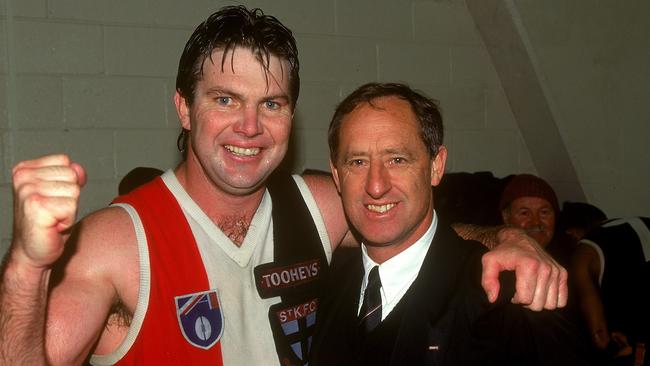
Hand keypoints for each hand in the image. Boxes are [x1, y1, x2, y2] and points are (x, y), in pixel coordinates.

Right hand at [11, 154, 85, 268]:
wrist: (32, 252)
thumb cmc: (46, 224)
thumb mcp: (61, 194)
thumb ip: (70, 177)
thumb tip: (78, 168)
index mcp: (25, 170)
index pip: (65, 162)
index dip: (66, 183)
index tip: (52, 199)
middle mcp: (23, 178)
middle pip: (71, 175)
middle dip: (69, 197)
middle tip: (53, 212)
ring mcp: (28, 192)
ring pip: (74, 191)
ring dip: (69, 209)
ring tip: (53, 218)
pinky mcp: (36, 207)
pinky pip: (72, 206)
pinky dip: (68, 219)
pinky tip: (53, 225)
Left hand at [480, 227, 567, 310]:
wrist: (519, 238)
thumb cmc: (503, 252)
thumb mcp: (489, 261)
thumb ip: (488, 280)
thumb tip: (493, 298)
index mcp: (530, 265)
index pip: (525, 298)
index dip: (515, 299)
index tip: (511, 290)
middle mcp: (546, 268)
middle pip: (538, 304)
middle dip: (526, 302)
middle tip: (520, 290)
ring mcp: (556, 271)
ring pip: (550, 305)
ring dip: (538, 301)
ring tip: (529, 290)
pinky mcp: (563, 273)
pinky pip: (561, 301)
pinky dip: (551, 300)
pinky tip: (540, 291)